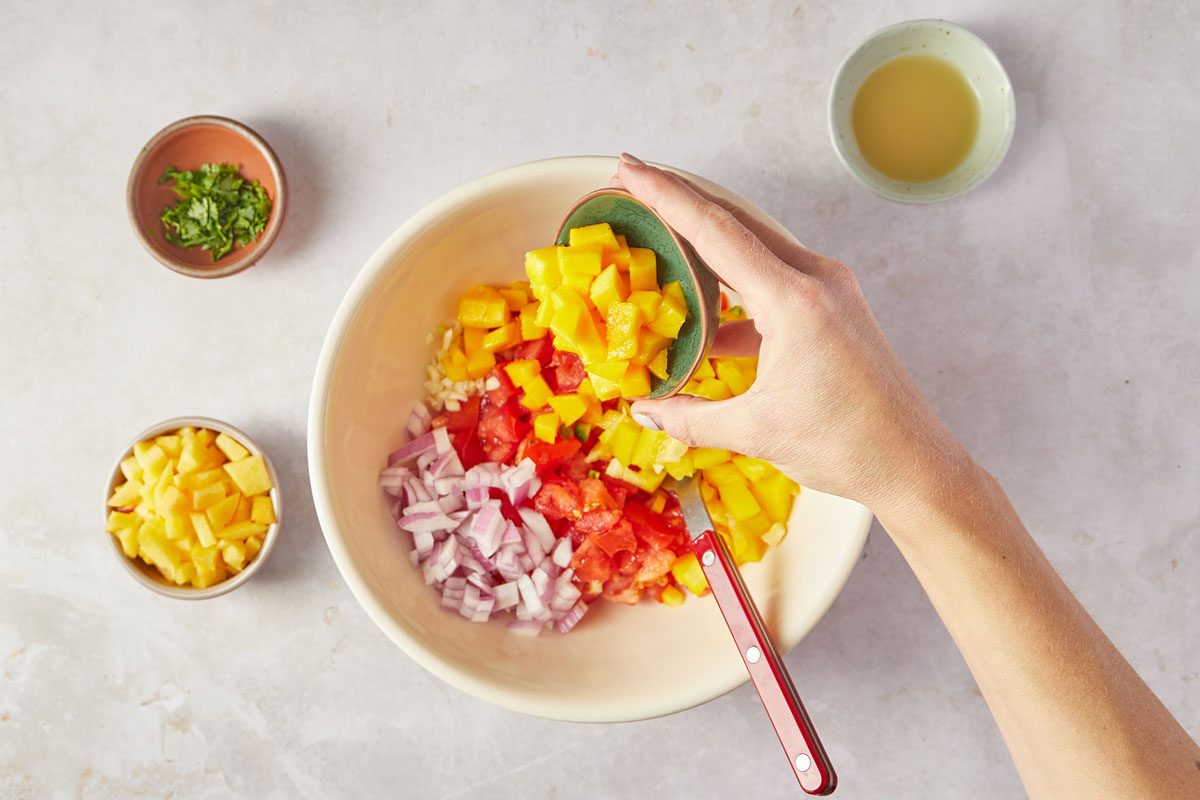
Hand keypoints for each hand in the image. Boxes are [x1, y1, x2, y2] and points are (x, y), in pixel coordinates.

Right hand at [618, 154, 968, 511]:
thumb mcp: (756, 431)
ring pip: (755, 244)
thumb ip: (691, 419)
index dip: (666, 195)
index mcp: (795, 300)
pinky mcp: (834, 307)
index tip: (630, 168)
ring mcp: (829, 289)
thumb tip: (644, 411)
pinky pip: (772, 278)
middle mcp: (816, 279)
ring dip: (708, 238)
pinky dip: (734, 284)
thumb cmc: (846, 445)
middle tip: (634, 181)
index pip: (716, 230)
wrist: (913, 463)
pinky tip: (705, 314)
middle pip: (736, 220)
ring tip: (661, 234)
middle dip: (681, 198)